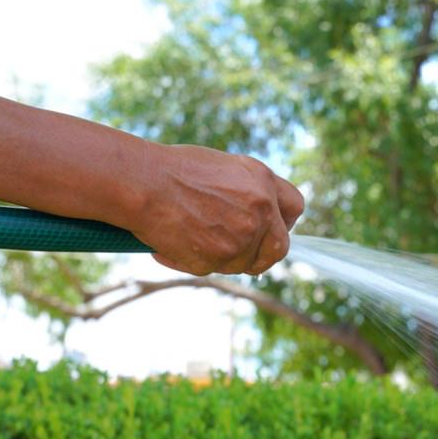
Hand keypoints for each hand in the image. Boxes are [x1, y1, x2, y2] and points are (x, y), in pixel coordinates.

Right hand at [0, 92, 304, 275]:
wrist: (103, 177)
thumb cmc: (120, 178)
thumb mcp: (167, 180)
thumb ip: (203, 200)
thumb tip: (196, 214)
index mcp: (242, 168)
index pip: (293, 201)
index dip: (276, 222)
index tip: (257, 233)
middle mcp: (256, 185)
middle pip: (287, 231)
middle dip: (260, 244)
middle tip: (214, 244)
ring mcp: (250, 211)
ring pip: (267, 255)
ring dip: (232, 260)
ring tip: (181, 241)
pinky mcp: (235, 233)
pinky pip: (244, 266)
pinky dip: (217, 265)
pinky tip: (178, 246)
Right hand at [131, 145, 303, 275]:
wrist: (143, 182)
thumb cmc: (173, 170)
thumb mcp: (224, 168)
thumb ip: (249, 192)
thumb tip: (262, 216)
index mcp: (262, 182)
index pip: (295, 208)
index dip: (283, 221)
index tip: (270, 227)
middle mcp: (261, 210)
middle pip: (279, 248)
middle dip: (264, 253)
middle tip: (241, 249)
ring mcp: (242, 238)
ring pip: (244, 263)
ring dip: (224, 257)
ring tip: (193, 236)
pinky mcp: (219, 259)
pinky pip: (213, 270)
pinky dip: (192, 261)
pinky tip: (172, 243)